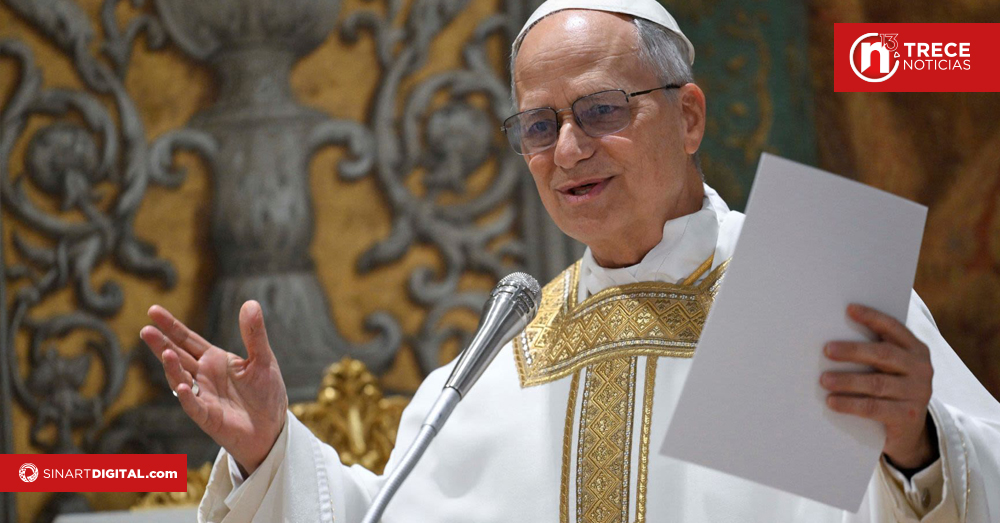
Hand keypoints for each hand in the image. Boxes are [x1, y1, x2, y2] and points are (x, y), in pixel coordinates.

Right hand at [140, 300, 287, 475]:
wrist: (272, 427)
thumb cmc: (265, 393)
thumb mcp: (263, 359)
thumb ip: (254, 334)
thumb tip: (250, 303)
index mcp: (214, 360)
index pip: (188, 340)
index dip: (171, 326)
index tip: (153, 310)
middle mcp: (204, 376)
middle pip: (178, 356)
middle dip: (162, 344)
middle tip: (146, 330)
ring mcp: (204, 396)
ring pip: (181, 380)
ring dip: (172, 368)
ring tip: (166, 353)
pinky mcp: (209, 418)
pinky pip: (195, 407)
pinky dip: (188, 397)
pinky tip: (184, 386)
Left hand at [821, 304, 935, 468]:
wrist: (910, 432)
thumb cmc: (891, 390)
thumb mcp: (890, 369)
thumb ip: (875, 352)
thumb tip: (834, 337)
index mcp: (916, 350)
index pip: (894, 328)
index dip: (872, 317)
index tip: (849, 309)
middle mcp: (921, 369)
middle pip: (883, 355)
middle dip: (853, 351)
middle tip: (827, 349)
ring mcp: (917, 393)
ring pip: (876, 383)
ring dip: (847, 380)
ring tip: (823, 380)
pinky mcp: (908, 416)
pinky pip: (874, 407)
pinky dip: (850, 404)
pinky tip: (832, 401)